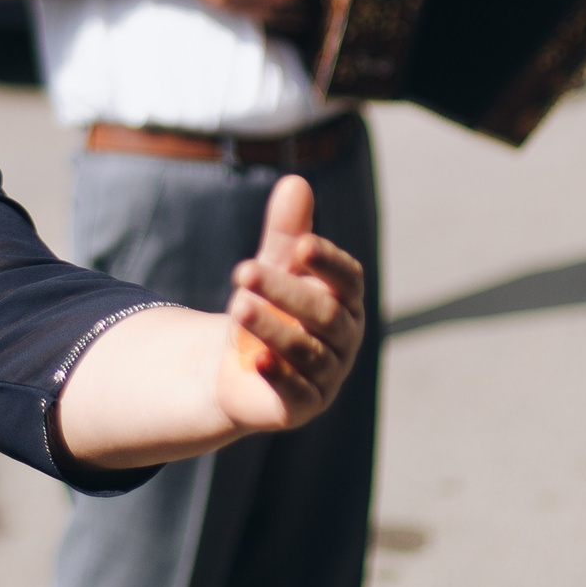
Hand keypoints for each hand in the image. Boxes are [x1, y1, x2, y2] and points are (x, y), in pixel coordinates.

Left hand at [212, 176, 367, 431]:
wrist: (241, 368)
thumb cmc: (269, 308)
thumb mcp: (274, 266)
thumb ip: (286, 230)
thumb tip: (296, 180)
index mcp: (345, 300)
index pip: (347, 279)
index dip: (327, 262)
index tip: (300, 245)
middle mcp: (343, 338)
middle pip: (322, 313)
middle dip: (284, 291)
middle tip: (243, 271)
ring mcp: (327, 375)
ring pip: (306, 351)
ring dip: (272, 328)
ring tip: (237, 305)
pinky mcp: (302, 405)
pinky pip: (295, 392)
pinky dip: (278, 376)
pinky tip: (254, 360)